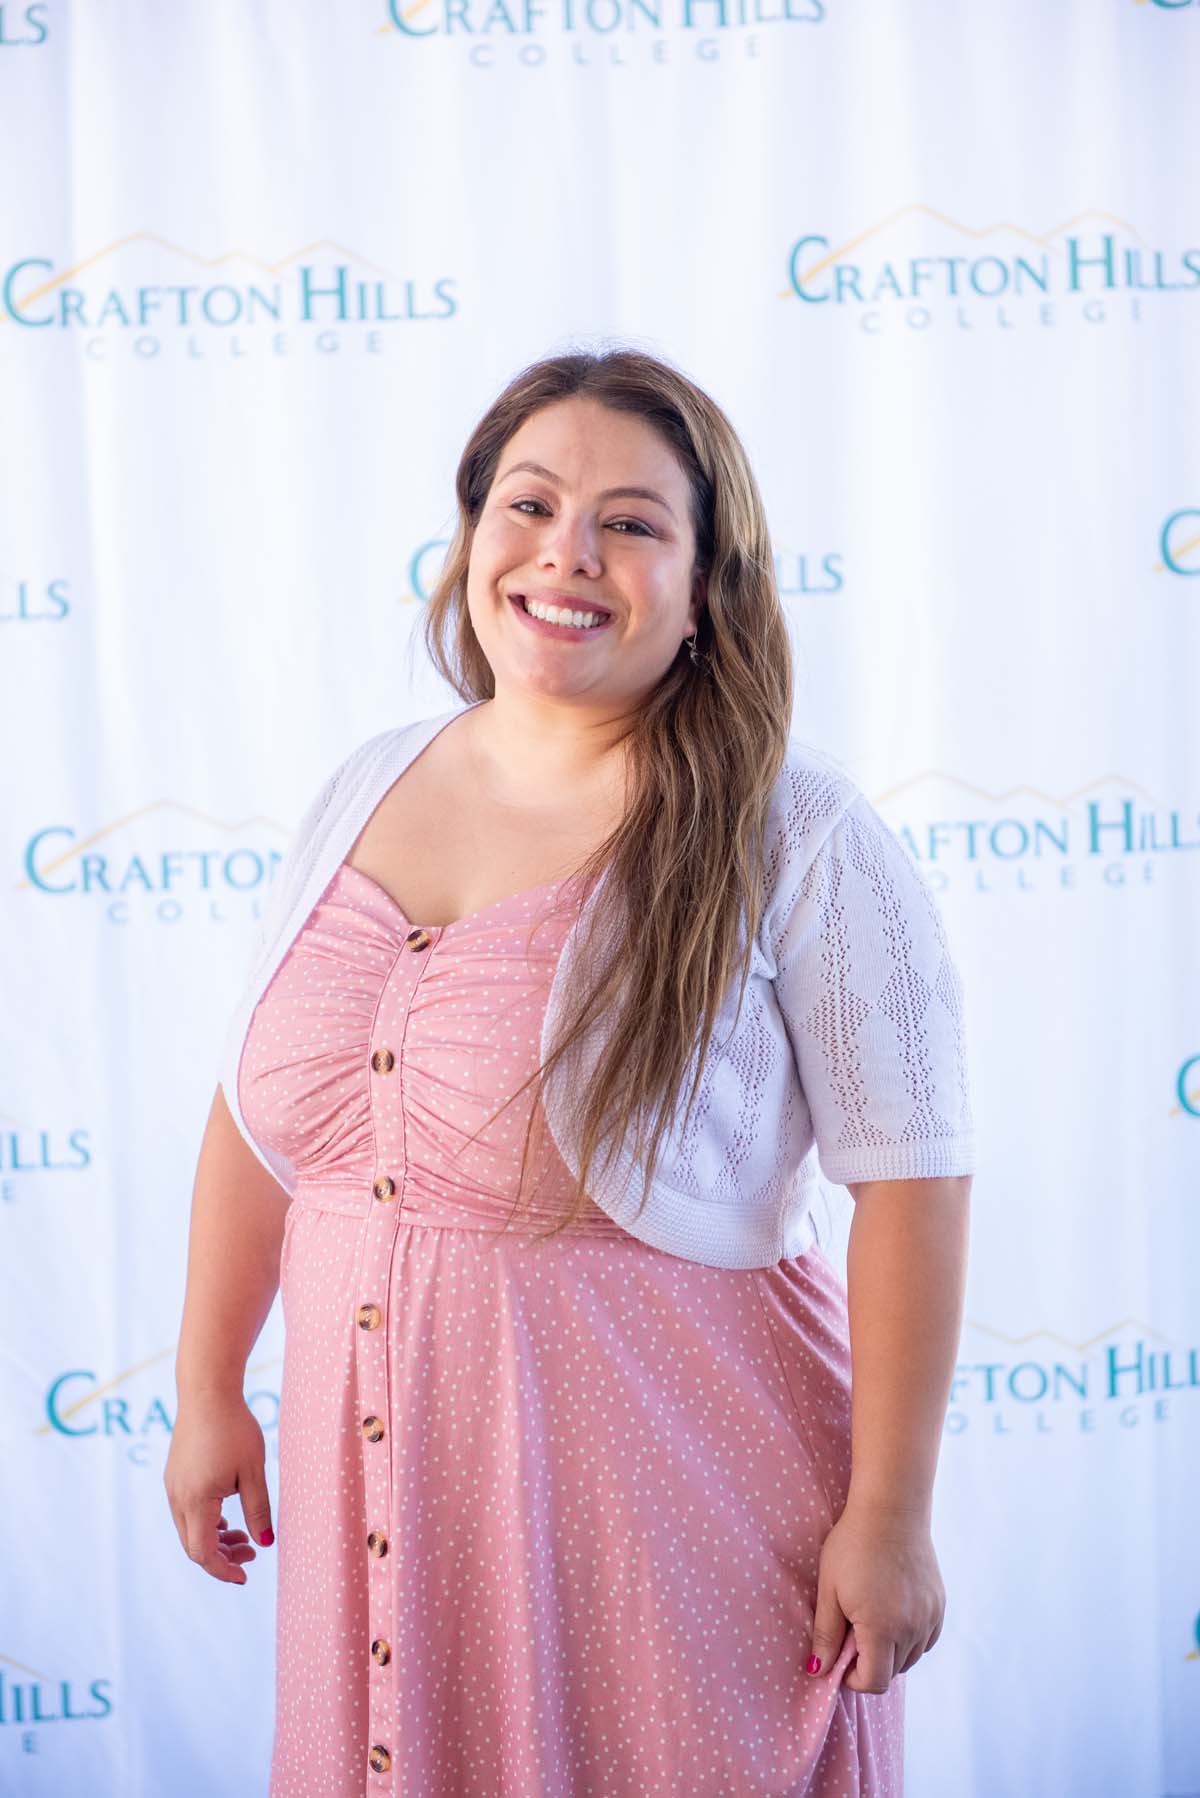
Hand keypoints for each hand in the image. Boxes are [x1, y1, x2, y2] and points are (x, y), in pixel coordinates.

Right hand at [164, 1390, 274, 1584]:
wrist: (207, 1392)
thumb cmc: (235, 1429)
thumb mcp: (253, 1472)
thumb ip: (258, 1510)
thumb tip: (265, 1543)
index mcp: (196, 1501)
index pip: (203, 1554)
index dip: (224, 1570)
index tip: (246, 1576)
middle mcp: (178, 1498)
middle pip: (194, 1545)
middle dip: (222, 1556)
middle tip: (252, 1552)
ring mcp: (173, 1487)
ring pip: (189, 1529)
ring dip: (214, 1539)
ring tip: (242, 1533)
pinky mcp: (175, 1476)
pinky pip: (187, 1512)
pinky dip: (206, 1522)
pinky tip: (227, 1515)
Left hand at [806, 1501, 944, 1693]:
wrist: (891, 1509)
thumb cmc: (853, 1545)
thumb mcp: (830, 1589)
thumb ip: (826, 1635)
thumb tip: (818, 1671)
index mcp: (882, 1629)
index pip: (874, 1682)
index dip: (854, 1679)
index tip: (841, 1660)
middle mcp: (912, 1629)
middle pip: (892, 1671)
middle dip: (870, 1662)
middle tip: (852, 1630)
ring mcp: (930, 1617)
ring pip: (911, 1657)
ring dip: (891, 1651)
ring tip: (871, 1618)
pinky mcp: (939, 1604)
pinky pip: (926, 1639)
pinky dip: (910, 1638)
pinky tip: (893, 1613)